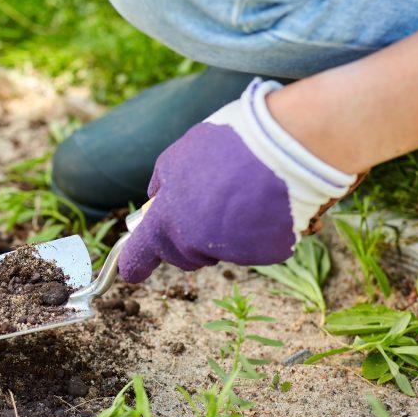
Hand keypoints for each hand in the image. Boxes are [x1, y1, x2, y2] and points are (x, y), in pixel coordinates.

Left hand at [119, 79, 355, 282]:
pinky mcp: (268, 254)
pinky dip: (259, 229)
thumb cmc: (227, 144)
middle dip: (187, 236)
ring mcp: (233, 253)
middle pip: (184, 253)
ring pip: (222, 249)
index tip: (130, 272)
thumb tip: (156, 199)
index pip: (142, 252)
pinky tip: (268, 200)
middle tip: (209, 200)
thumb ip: (163, 183)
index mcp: (167, 220)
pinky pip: (257, 245)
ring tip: (243, 190)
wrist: (287, 144)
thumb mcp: (178, 156)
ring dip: (225, 230)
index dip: (135, 262)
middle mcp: (195, 244)